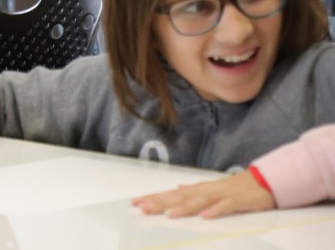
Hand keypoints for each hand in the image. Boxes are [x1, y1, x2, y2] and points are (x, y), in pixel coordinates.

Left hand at [132, 171, 275, 218]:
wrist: (262, 182)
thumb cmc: (235, 188)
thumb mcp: (211, 189)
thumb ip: (194, 191)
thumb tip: (178, 188)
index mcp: (198, 190)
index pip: (171, 195)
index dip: (153, 198)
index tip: (135, 203)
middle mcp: (205, 191)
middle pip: (179, 198)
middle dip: (160, 203)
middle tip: (142, 208)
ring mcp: (220, 195)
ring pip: (199, 202)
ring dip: (184, 208)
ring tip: (169, 215)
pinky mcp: (236, 201)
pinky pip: (225, 207)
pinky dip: (215, 211)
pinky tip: (205, 217)